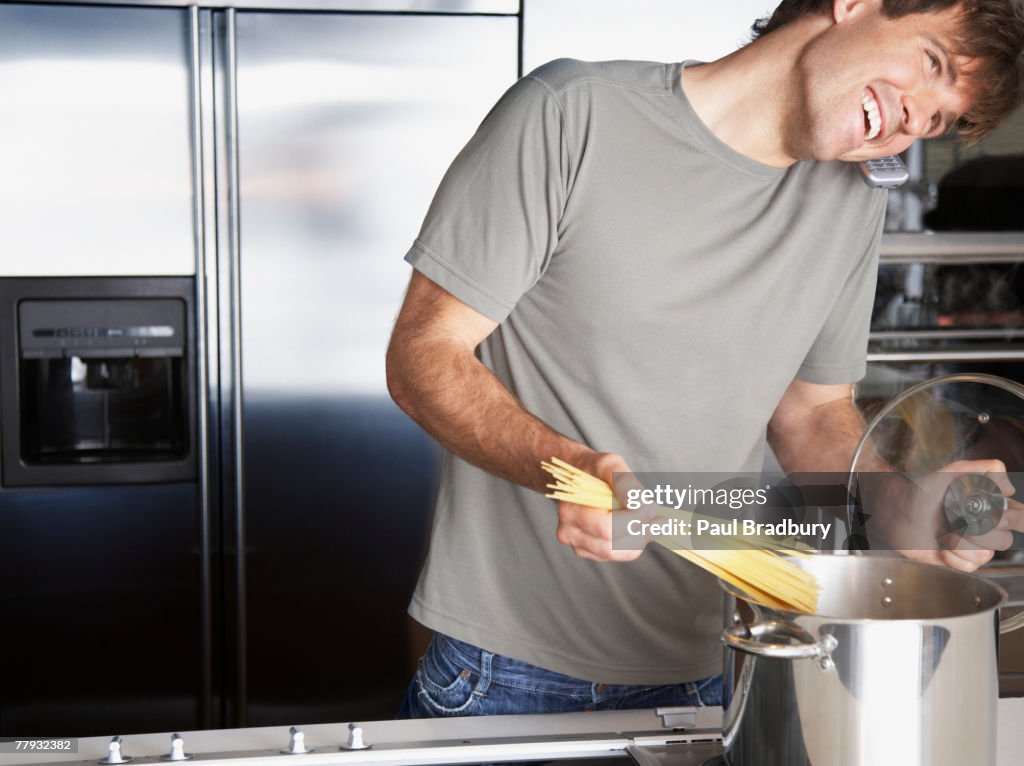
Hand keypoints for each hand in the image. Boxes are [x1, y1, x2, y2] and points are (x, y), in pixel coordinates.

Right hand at [554, 451, 648, 561]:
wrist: (577, 479)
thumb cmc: (593, 469)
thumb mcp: (608, 463)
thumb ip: (623, 481)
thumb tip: (640, 503)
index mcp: (571, 510)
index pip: (606, 526)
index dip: (634, 518)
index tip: (653, 506)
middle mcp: (569, 531)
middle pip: (611, 545)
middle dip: (640, 531)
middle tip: (661, 519)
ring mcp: (578, 544)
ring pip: (617, 552)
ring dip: (640, 539)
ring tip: (654, 523)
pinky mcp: (589, 551)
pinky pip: (618, 554)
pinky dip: (634, 543)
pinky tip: (640, 528)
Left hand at [862, 460, 1018, 572]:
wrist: (898, 511)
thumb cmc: (923, 490)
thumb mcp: (953, 472)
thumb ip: (984, 470)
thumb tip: (1009, 489)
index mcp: (992, 507)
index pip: (1020, 517)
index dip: (1014, 518)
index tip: (994, 512)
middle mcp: (987, 528)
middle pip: (1006, 539)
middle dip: (982, 530)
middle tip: (962, 520)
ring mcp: (975, 546)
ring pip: (987, 554)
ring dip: (962, 541)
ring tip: (946, 530)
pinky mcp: (961, 561)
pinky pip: (969, 565)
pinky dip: (952, 555)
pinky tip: (941, 544)